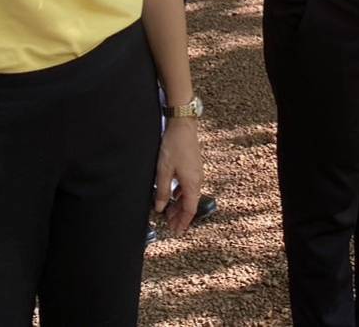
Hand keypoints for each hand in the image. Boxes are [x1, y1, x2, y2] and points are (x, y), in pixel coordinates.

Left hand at [154, 118, 202, 235]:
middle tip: (169, 226)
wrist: (183, 125)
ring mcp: (196, 173)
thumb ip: (163, 191)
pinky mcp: (193, 167)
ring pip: (189, 195)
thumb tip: (161, 208)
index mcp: (192, 184)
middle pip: (190, 204)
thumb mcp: (163, 171)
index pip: (189, 210)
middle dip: (179, 216)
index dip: (183, 223)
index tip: (176, 232)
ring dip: (179, 205)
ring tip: (168, 212)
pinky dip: (180, 194)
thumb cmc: (173, 146)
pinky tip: (172, 194)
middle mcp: (198, 180)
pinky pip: (188, 186)